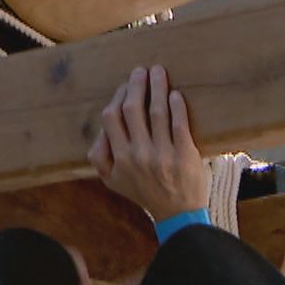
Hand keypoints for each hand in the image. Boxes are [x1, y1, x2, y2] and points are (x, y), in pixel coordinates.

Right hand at [87, 65, 209, 218]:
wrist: (177, 214)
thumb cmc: (144, 193)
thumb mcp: (112, 181)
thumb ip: (100, 157)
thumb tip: (100, 130)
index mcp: (118, 158)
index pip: (112, 118)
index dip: (118, 97)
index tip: (125, 85)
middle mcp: (137, 155)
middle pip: (132, 110)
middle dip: (136, 85)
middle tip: (141, 71)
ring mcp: (162, 154)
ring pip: (157, 112)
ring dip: (157, 87)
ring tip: (159, 72)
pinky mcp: (184, 154)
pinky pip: (178, 123)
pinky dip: (177, 105)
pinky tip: (175, 94)